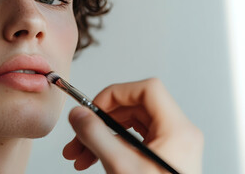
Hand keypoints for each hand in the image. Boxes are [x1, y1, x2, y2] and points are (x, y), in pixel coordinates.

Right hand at [63, 78, 202, 172]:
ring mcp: (169, 145)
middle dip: (101, 120)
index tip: (95, 107)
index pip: (147, 90)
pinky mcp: (159, 156)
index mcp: (177, 130)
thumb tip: (79, 115)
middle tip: (80, 133)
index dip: (117, 93)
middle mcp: (177, 134)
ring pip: (129, 125)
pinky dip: (110, 146)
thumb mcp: (121, 167)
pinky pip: (130, 141)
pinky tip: (93, 158)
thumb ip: (96, 136)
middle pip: (134, 108)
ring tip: (79, 153)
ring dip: (101, 135)